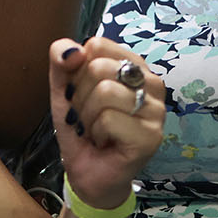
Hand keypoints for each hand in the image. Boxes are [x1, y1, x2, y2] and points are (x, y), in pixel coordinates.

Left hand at [48, 36, 163, 210]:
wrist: (86, 172)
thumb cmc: (81, 128)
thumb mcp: (63, 88)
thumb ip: (62, 59)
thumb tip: (72, 50)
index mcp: (132, 65)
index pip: (97, 45)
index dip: (77, 71)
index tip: (82, 94)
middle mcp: (151, 82)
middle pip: (98, 67)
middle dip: (80, 97)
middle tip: (88, 117)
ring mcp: (156, 110)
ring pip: (104, 92)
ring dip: (87, 117)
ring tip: (95, 130)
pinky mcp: (152, 136)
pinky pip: (109, 119)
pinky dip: (96, 133)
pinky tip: (105, 142)